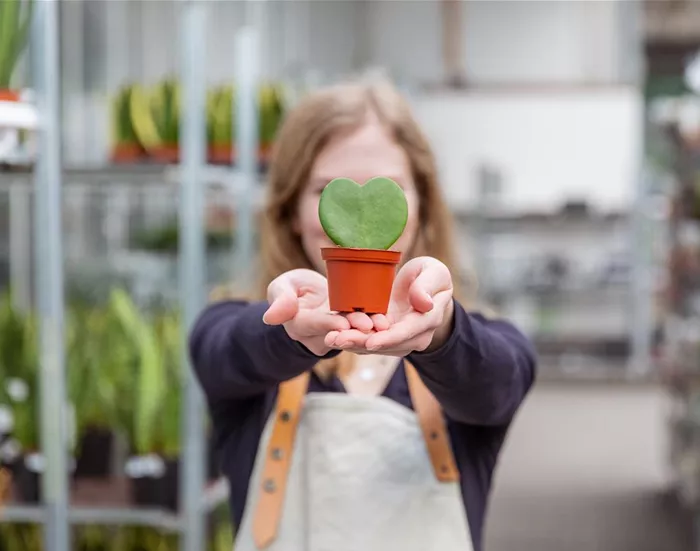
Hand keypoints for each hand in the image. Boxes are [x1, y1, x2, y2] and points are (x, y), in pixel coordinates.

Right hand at [262, 269, 374, 355]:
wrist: (309, 295)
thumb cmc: (293, 288)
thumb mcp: (282, 286)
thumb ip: (280, 299)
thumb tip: (270, 317)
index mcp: (298, 324)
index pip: (313, 324)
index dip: (328, 324)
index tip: (342, 324)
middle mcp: (316, 335)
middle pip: (335, 333)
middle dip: (353, 330)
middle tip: (370, 325)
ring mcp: (333, 336)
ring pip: (351, 333)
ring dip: (367, 329)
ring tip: (382, 324)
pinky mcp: (348, 332)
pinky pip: (360, 329)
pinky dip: (373, 324)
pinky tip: (386, 321)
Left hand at [325, 257, 454, 355]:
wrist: (425, 288)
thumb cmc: (430, 276)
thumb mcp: (434, 272)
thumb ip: (428, 285)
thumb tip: (424, 304)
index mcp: (428, 319)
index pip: (408, 332)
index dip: (389, 338)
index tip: (370, 341)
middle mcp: (414, 335)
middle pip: (386, 343)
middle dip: (361, 342)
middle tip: (337, 339)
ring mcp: (399, 339)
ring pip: (374, 345)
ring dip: (352, 343)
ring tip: (330, 338)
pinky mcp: (385, 337)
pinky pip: (368, 340)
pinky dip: (351, 338)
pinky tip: (333, 336)